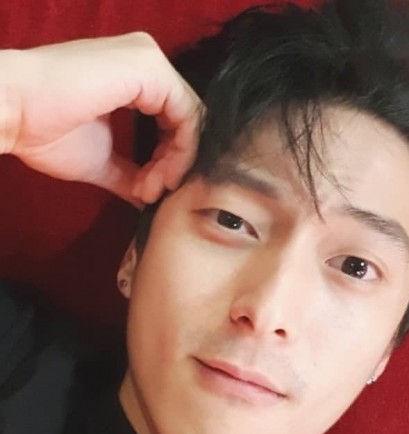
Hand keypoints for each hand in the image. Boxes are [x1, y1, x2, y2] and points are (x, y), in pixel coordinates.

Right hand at [0, 33, 202, 204]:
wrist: (11, 111)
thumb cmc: (43, 130)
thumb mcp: (100, 160)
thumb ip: (130, 174)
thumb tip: (148, 198)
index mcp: (134, 76)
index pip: (174, 120)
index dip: (168, 162)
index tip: (148, 191)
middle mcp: (145, 60)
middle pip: (185, 120)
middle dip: (174, 164)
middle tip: (151, 192)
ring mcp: (148, 59)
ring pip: (190, 118)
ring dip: (176, 162)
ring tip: (150, 187)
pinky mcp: (148, 67)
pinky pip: (186, 114)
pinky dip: (179, 151)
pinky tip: (158, 174)